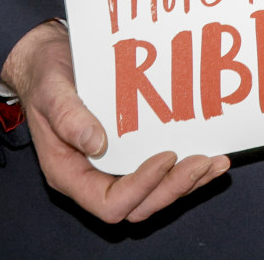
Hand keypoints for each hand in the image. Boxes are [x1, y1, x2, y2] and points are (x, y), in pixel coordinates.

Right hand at [0, 20, 229, 223]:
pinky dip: (187, 167)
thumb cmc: (46, 76)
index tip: (166, 156)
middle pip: (139, 205)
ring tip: (217, 162)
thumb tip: (97, 144)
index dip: (141, 187)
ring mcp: (115, 167)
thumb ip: (68, 117)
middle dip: (174, 187)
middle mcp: (94, 177)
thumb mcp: (50, 91)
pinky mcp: (133, 152)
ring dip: (188, 183)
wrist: (51, 58)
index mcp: (70, 173)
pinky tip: (211, 152)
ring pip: (155, 193)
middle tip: (203, 161)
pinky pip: (162, 173)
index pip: (108, 203)